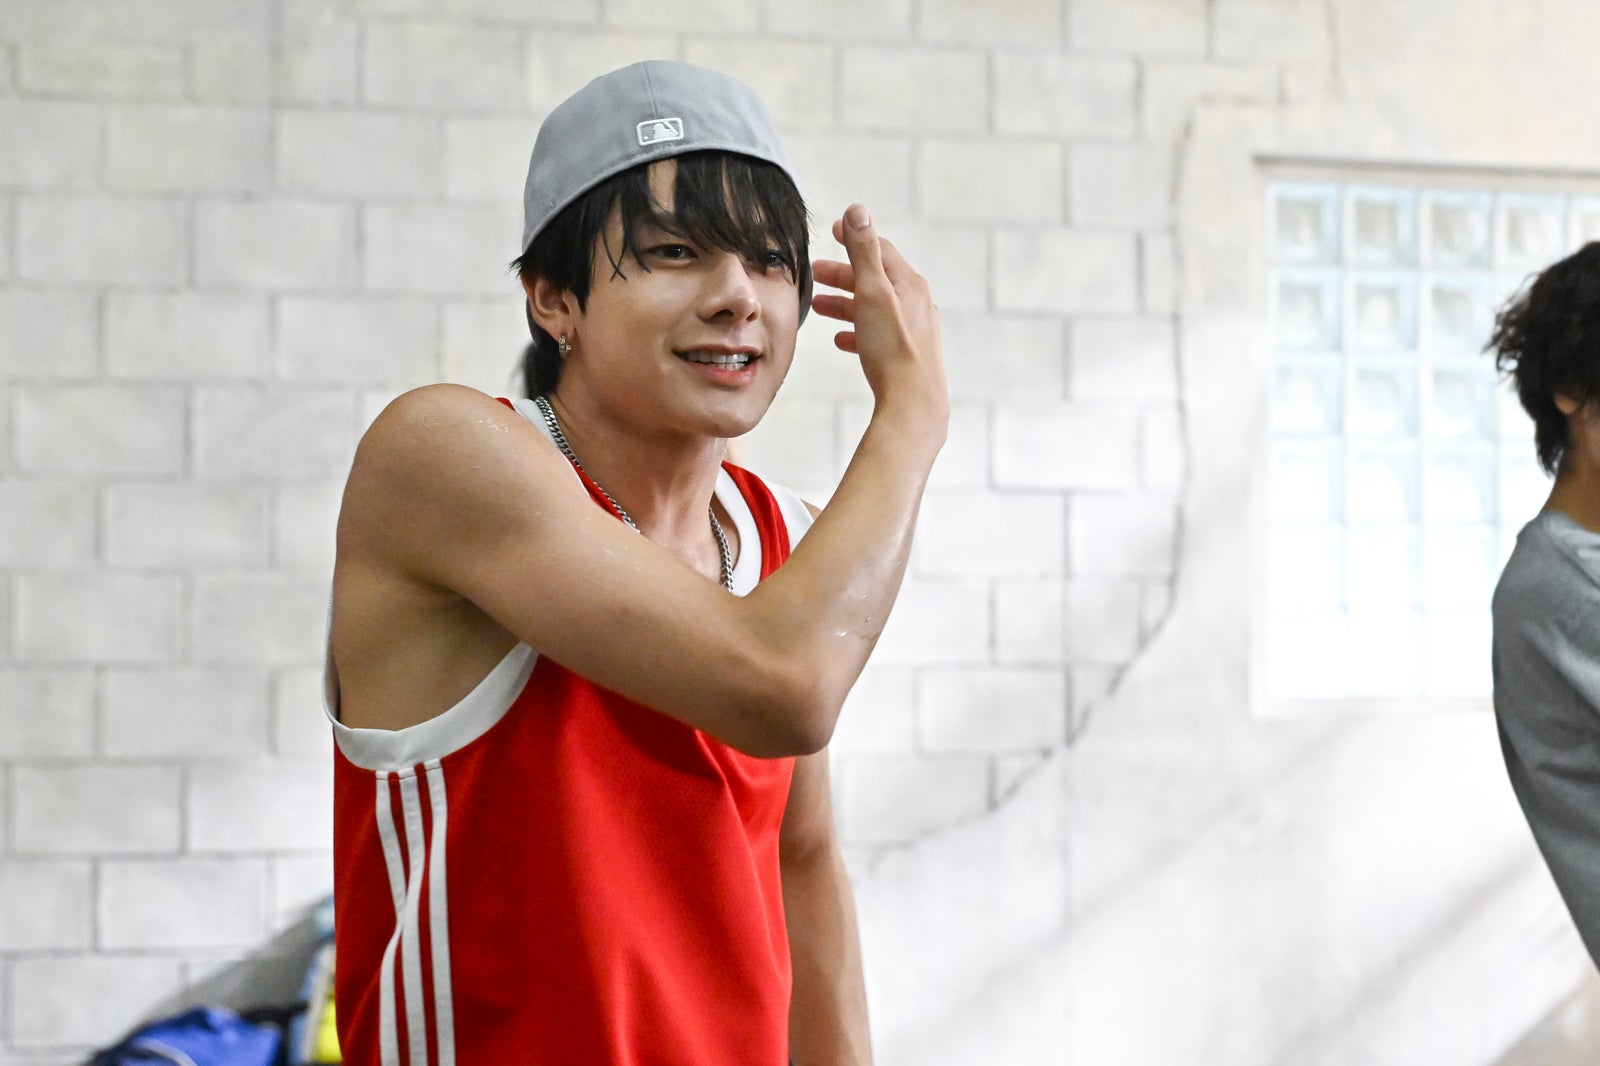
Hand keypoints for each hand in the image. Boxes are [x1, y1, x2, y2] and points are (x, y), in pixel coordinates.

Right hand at [812, 204, 946, 431]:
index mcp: (909, 284)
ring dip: (846, 303)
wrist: (913, 404)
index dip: (855, 239)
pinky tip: (841, 341)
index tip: (832, 232)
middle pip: (875, 280)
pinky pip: (878, 336)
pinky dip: (857, 331)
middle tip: (814, 273)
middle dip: (843, 274)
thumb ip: (863, 252)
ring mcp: (914, 331)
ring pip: (874, 308)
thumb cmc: (892, 348)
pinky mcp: (907, 356)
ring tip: (819, 307)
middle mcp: (916, 304)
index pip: (880, 250)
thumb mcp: (872, 292)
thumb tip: (857, 210)